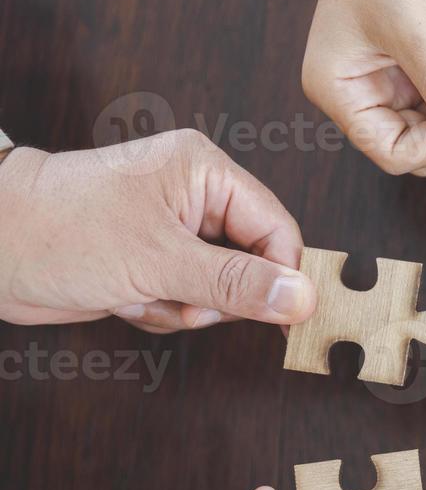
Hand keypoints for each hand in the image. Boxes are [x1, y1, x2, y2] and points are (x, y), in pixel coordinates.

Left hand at [0, 132, 315, 332]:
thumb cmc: (59, 231)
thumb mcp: (160, 260)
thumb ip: (237, 282)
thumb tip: (301, 298)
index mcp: (204, 172)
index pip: (277, 229)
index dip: (282, 275)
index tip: (283, 317)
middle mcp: (194, 198)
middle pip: (252, 264)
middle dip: (217, 296)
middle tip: (183, 301)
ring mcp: (172, 231)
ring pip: (218, 291)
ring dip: (183, 308)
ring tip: (140, 293)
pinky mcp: (152, 262)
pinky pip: (186, 302)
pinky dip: (159, 311)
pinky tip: (124, 297)